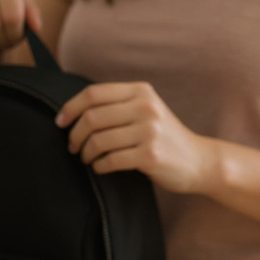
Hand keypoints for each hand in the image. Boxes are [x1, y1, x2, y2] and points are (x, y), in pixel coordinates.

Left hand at [56, 81, 213, 192]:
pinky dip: (99, 166)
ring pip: (98, 140)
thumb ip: (117, 105)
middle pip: (91, 117)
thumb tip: (73, 112)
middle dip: (75, 135)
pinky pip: (110, 160)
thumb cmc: (164, 137)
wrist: (199, 160)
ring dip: (86, 153)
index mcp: (140, 91)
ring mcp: (149, 130)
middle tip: (73, 147)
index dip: (70, 108)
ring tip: (88, 158)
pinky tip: (101, 167)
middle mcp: (145, 107)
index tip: (60, 123)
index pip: (93, 93)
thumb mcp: (146, 110)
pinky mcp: (150, 154)